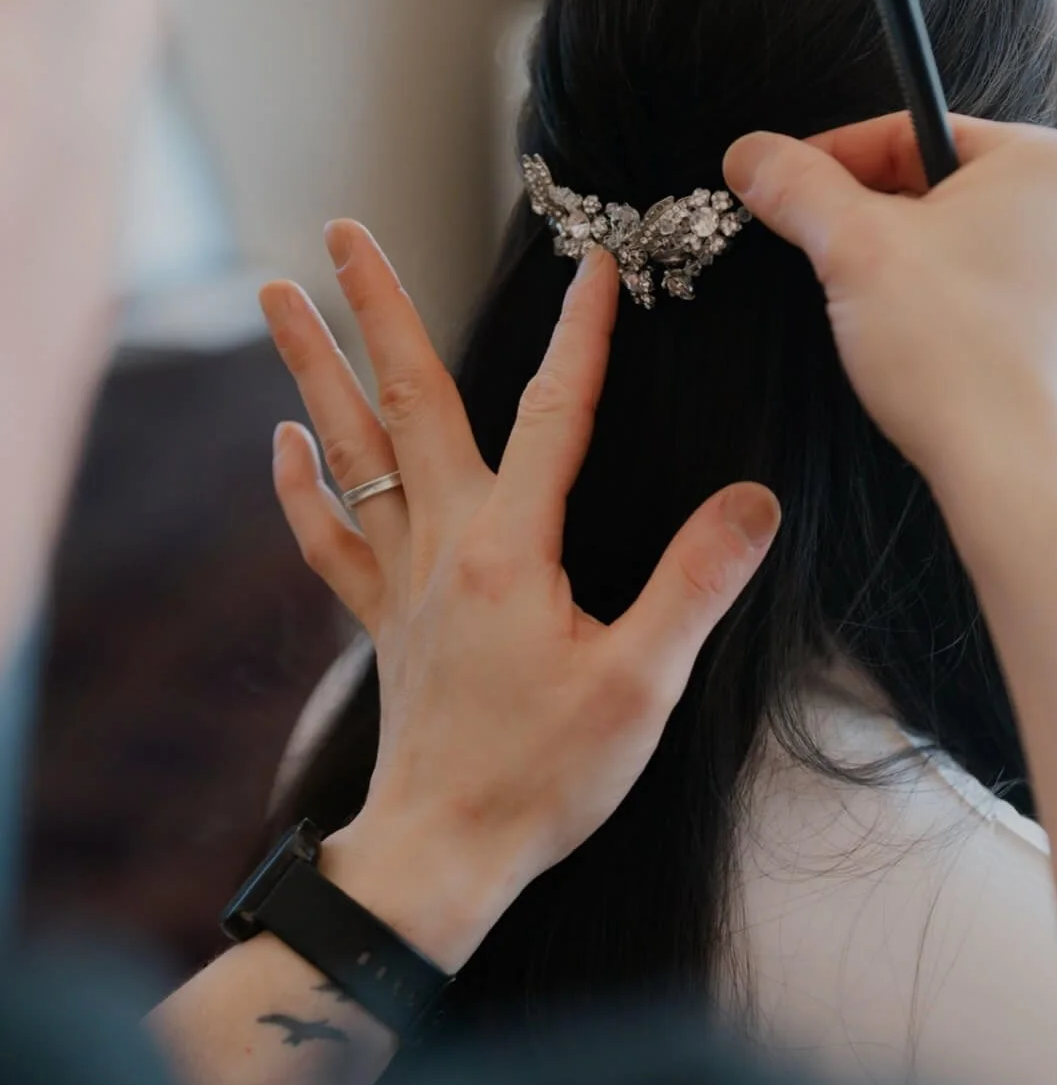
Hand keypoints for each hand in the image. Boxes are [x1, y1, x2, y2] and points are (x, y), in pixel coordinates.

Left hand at [259, 231, 778, 967]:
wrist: (444, 856)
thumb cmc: (544, 776)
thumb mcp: (642, 683)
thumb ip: (695, 582)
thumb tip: (752, 502)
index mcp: (511, 548)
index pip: (557, 414)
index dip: (582, 335)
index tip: (596, 261)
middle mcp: (446, 544)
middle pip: (407, 402)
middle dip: (378, 308)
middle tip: (341, 228)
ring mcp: (404, 579)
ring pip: (349, 452)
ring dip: (313, 370)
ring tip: (276, 294)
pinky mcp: (383, 620)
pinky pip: (329, 538)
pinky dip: (301, 487)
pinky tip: (285, 442)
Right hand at [724, 115, 1056, 510]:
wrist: (1026, 478)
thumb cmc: (956, 355)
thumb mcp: (854, 250)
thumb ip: (798, 188)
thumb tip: (750, 152)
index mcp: (1049, 161)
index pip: (914, 133)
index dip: (831, 158)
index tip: (780, 185)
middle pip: (946, 192)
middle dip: (875, 221)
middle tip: (819, 256)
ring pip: (977, 252)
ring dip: (915, 272)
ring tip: (872, 317)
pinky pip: (1009, 309)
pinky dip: (960, 320)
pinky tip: (927, 358)